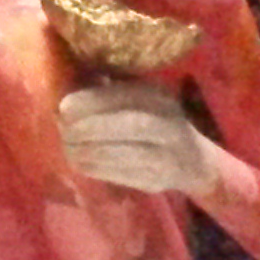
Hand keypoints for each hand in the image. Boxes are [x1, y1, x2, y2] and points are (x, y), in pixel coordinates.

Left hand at [59, 81, 216, 195]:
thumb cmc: (157, 121)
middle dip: (90, 127)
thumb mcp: (142, 99)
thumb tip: (69, 79)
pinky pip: (124, 175)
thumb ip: (111, 89)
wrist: (195, 161)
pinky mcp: (158, 180)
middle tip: (63, 130)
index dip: (94, 101)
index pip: (128, 96)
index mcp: (160, 98)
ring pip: (126, 153)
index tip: (64, 106)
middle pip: (130, 125)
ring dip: (90, 150)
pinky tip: (80, 162)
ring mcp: (167, 155)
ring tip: (68, 147)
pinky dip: (97, 169)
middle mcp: (169, 124)